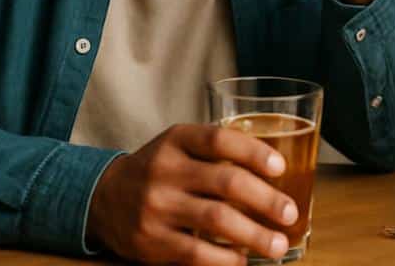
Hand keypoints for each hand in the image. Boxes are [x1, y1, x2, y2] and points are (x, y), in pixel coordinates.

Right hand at [87, 124, 298, 265]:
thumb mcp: (181, 147)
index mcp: (177, 140)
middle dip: (266, 200)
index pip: (220, 140)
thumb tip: (276, 175)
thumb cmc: (160, 169)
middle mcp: (164, 170)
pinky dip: (226, 259)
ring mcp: (156, 206)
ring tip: (277, 245)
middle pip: (226, 183)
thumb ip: (218, 153)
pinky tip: (243, 260)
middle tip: (291, 214)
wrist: (104, 197)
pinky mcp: (150, 240)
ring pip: (216, 220)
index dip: (254, 152)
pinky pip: (196, 253)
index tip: (281, 167)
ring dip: (255, 235)